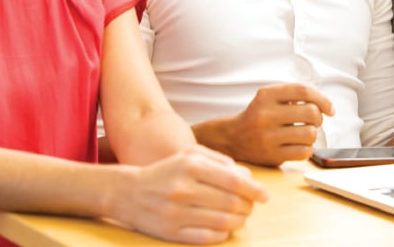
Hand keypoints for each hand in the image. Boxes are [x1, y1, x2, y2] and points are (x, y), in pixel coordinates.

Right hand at [117, 145, 267, 244]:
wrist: (128, 192)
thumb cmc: (166, 172)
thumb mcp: (190, 156)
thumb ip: (220, 161)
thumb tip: (248, 176)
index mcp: (190, 166)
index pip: (233, 180)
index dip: (254, 190)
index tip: (265, 195)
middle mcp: (183, 189)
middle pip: (231, 202)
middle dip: (248, 206)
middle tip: (251, 206)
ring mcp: (176, 213)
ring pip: (223, 222)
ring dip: (239, 221)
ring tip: (241, 216)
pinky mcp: (171, 232)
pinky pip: (208, 237)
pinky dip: (223, 232)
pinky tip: (224, 226)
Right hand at [194, 84, 334, 166]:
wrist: (233, 138)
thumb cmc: (259, 116)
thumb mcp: (269, 98)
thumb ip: (294, 95)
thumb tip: (326, 106)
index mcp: (266, 95)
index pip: (303, 91)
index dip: (322, 99)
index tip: (330, 109)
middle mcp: (265, 114)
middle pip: (310, 112)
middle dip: (318, 118)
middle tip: (312, 121)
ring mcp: (268, 136)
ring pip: (310, 133)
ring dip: (313, 134)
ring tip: (304, 134)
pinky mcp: (272, 155)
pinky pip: (304, 152)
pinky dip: (307, 149)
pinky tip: (299, 146)